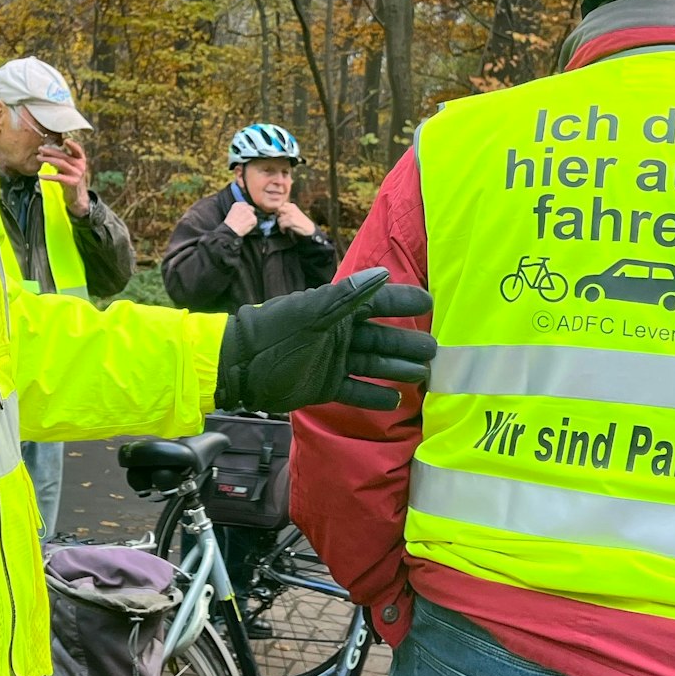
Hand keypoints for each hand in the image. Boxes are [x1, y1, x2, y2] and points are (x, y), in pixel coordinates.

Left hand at [38, 138, 89, 216]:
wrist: (77, 196)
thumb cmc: (71, 179)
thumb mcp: (69, 168)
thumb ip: (62, 160)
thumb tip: (47, 152)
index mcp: (81, 160)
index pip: (78, 150)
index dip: (72, 145)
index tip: (65, 140)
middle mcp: (80, 166)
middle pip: (64, 156)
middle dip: (51, 151)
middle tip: (40, 149)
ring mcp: (77, 174)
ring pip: (60, 163)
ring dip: (48, 160)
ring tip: (38, 158)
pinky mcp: (72, 182)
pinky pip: (58, 177)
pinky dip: (48, 176)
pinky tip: (40, 176)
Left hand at [215, 268, 437, 411]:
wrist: (240, 367)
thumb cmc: (276, 333)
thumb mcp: (312, 313)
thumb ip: (347, 296)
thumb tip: (382, 274)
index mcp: (336, 310)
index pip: (377, 303)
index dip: (402, 302)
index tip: (429, 303)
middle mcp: (339, 334)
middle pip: (381, 338)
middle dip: (407, 343)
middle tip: (434, 351)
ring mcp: (332, 360)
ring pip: (372, 364)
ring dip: (396, 369)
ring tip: (422, 375)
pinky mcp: (324, 386)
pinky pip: (355, 390)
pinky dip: (373, 395)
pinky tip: (395, 401)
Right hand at [224, 200, 258, 235]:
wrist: (230, 230)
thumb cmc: (229, 225)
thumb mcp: (231, 213)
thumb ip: (239, 210)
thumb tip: (245, 212)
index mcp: (237, 204)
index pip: (245, 204)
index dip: (245, 210)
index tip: (243, 215)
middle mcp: (244, 206)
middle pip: (251, 208)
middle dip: (250, 214)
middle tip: (245, 221)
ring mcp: (249, 212)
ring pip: (253, 216)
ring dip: (251, 220)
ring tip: (244, 225)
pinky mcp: (253, 218)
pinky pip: (255, 222)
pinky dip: (252, 225)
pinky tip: (245, 227)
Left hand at [276, 202, 316, 236]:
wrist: (309, 228)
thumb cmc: (301, 221)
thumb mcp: (295, 213)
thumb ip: (287, 211)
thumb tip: (278, 213)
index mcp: (292, 206)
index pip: (281, 204)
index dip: (279, 210)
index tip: (280, 215)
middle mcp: (291, 209)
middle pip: (279, 210)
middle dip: (278, 216)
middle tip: (281, 221)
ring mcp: (291, 214)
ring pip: (279, 219)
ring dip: (280, 224)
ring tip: (283, 227)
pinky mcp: (291, 221)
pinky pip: (281, 225)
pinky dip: (282, 229)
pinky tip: (284, 231)